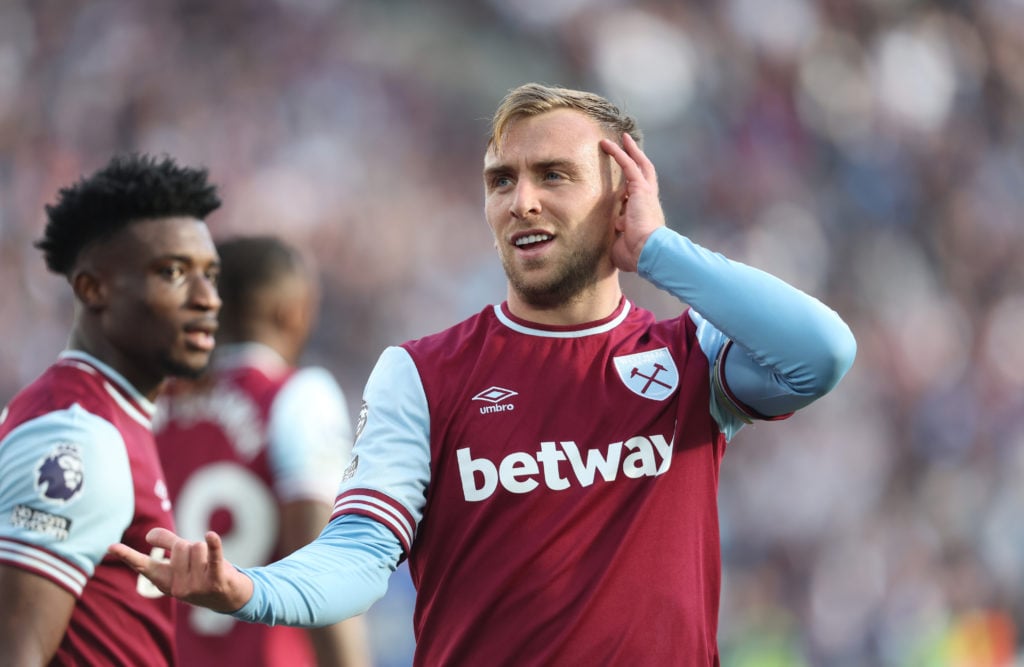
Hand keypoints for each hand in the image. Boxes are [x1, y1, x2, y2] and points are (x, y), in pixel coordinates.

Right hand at [108, 528, 252, 612]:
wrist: (228, 597)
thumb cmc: (201, 574)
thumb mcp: (182, 562)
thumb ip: (167, 545)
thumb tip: (148, 536)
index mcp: (165, 582)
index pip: (143, 565)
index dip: (127, 555)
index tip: (110, 546)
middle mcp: (178, 588)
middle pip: (180, 546)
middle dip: (191, 547)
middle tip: (200, 562)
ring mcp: (197, 587)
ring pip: (197, 546)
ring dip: (206, 549)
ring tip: (210, 566)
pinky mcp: (216, 581)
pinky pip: (214, 557)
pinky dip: (213, 545)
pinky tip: (211, 536)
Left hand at [600, 133, 665, 271]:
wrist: (648, 252)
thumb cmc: (636, 255)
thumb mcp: (622, 244)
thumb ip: (617, 237)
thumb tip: (613, 234)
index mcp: (644, 215)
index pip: (637, 196)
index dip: (630, 188)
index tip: (622, 185)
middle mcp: (647, 202)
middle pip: (644, 175)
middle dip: (636, 160)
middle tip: (628, 148)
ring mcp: (646, 194)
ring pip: (638, 166)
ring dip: (628, 151)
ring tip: (618, 139)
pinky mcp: (641, 189)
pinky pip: (629, 166)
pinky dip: (619, 154)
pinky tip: (608, 144)